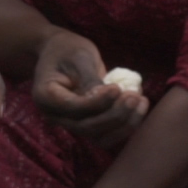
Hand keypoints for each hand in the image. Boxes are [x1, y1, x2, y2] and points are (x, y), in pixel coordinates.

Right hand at [33, 29, 147, 150]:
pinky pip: (107, 134)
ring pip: (99, 138)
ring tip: (141, 101)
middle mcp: (56, 116)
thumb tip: (108, 97)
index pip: (74, 108)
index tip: (117, 88)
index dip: (98, 103)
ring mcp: (71, 123)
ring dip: (124, 124)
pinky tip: (139, 106)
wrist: (61, 52)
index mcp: (46, 96)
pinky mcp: (87, 124)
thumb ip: (90, 78)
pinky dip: (125, 125)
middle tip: (135, 96)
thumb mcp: (79, 56)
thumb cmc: (68, 49)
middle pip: (87, 128)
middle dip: (115, 115)